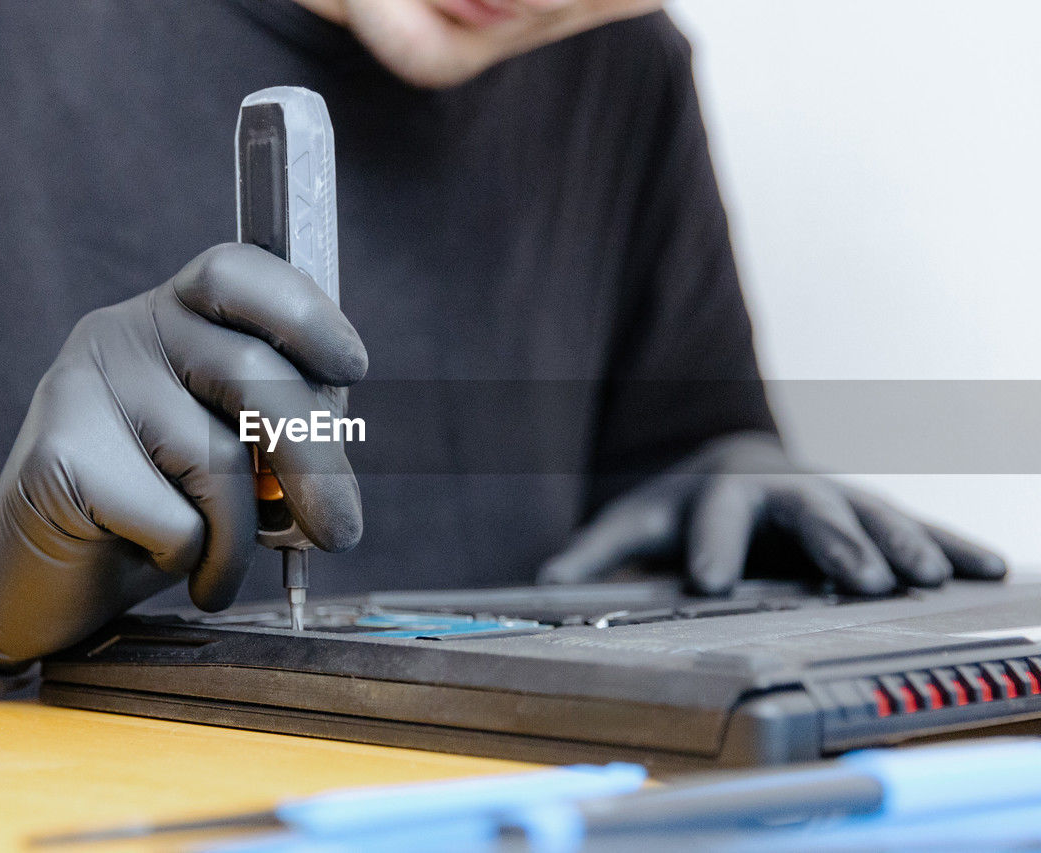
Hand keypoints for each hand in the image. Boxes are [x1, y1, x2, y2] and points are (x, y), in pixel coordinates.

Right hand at [0, 244, 366, 687]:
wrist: (24, 578)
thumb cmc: (140, 512)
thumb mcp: (215, 452)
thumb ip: (265, 431)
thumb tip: (337, 451)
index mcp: (166, 318)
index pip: (236, 275)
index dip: (305, 313)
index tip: (353, 368)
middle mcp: (121, 335)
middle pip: (248, 373)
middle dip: (315, 459)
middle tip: (342, 531)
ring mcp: (82, 388)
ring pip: (220, 461)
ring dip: (244, 538)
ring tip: (222, 568)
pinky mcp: (61, 457)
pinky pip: (179, 520)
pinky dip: (197, 562)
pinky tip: (167, 566)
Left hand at [539, 432, 1006, 594]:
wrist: (735, 458)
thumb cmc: (682, 502)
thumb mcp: (636, 520)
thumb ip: (598, 550)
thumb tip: (543, 584)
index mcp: (721, 492)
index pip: (714, 516)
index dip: (711, 544)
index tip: (710, 580)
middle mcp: (782, 490)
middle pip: (810, 514)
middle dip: (836, 546)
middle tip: (862, 581)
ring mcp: (831, 497)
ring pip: (872, 516)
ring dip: (903, 545)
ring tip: (928, 580)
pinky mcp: (868, 512)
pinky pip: (916, 525)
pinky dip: (950, 546)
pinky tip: (989, 569)